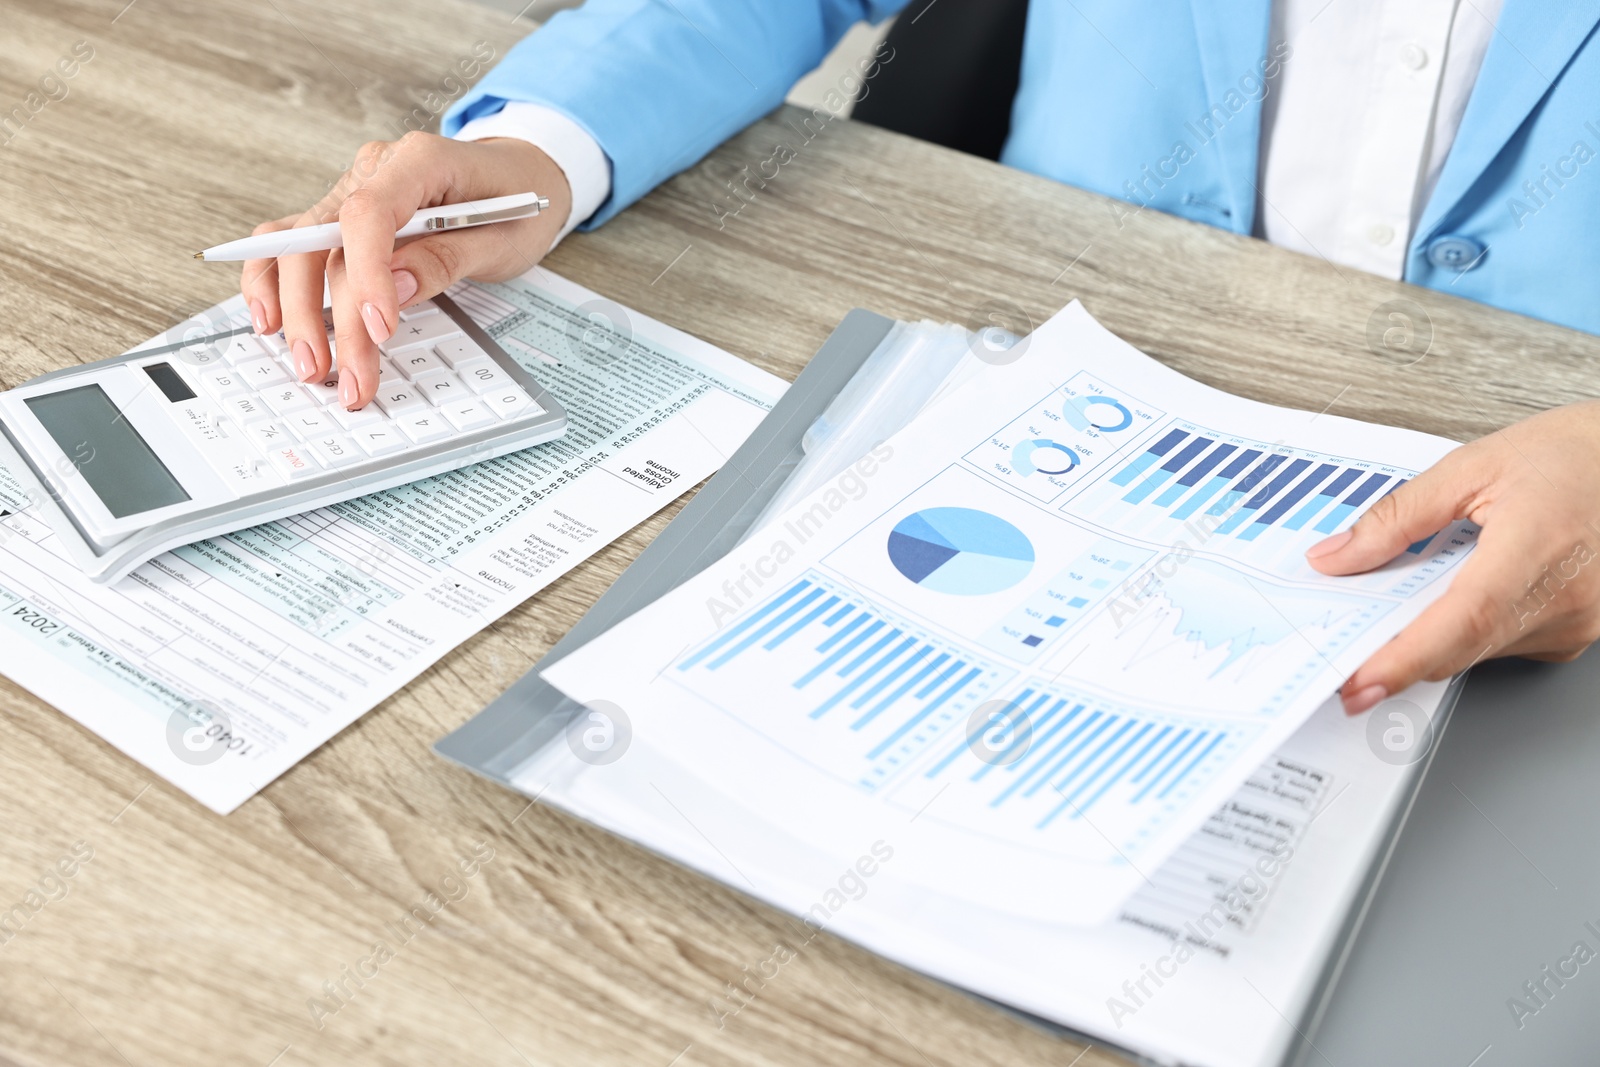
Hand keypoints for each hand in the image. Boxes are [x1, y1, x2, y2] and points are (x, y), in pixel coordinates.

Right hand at [240, 132, 572, 408]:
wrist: (520, 176)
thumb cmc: (516, 201)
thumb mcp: (502, 236)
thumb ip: (446, 258)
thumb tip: (394, 288)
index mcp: (419, 159)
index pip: (369, 214)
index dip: (367, 275)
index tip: (378, 329)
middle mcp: (373, 170)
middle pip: (326, 240)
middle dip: (330, 316)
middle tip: (348, 377)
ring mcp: (350, 190)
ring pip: (299, 247)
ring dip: (298, 310)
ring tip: (311, 366)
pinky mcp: (340, 216)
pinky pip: (291, 243)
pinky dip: (274, 281)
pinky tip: (270, 321)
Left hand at [1307, 401, 1599, 713]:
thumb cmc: (1570, 456)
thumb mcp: (1470, 468)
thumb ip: (1395, 518)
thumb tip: (1337, 557)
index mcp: (1538, 547)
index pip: (1463, 619)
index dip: (1405, 658)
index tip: (1360, 682)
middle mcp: (1567, 598)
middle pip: (1460, 646)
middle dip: (1397, 652)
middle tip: (1346, 647)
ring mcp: (1577, 622)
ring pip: (1476, 651)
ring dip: (1432, 635)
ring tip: (1413, 590)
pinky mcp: (1574, 633)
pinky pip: (1500, 644)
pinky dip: (1465, 629)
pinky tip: (1458, 591)